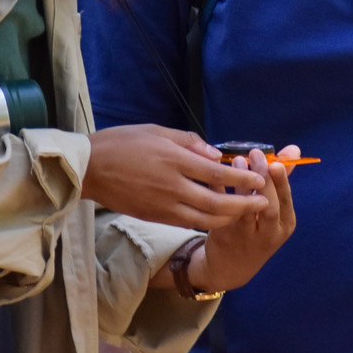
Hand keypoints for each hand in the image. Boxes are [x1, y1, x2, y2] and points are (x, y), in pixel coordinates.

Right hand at [84, 125, 266, 230]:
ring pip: (205, 219)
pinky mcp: (156, 217)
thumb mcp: (157, 131)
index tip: (260, 178)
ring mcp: (164, 205)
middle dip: (244, 204)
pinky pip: (188, 222)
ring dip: (230, 217)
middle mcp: (172, 186)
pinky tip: (219, 216)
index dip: (242, 178)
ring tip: (246, 211)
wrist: (89, 169)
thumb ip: (189, 142)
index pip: (217, 172)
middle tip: (262, 202)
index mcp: (174, 160)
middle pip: (217, 203)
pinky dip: (208, 221)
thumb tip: (216, 155)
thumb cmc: (122, 143)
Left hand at [186, 145, 297, 292]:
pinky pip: (220, 208)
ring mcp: (244, 236)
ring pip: (244, 209)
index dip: (281, 181)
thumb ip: (282, 179)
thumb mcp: (275, 210)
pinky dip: (218, 188)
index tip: (275, 161)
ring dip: (241, 182)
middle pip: (267, 206)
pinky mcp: (222, 235)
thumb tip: (293, 148)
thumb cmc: (257, 230)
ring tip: (237, 160)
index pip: (285, 201)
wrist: (232, 267)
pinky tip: (216, 170)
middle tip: (255, 154)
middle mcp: (267, 233)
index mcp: (284, 224)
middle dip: (263, 178)